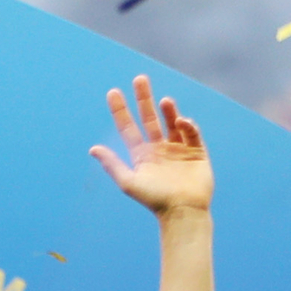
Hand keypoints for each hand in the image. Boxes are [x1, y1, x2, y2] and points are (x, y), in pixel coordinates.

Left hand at [88, 74, 212, 220]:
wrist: (183, 212)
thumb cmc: (154, 200)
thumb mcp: (129, 182)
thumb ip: (112, 164)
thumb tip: (93, 148)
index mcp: (141, 155)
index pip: (128, 128)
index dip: (120, 110)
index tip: (113, 92)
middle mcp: (159, 149)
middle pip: (150, 118)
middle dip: (144, 99)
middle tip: (140, 78)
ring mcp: (178, 150)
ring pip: (171, 122)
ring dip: (168, 110)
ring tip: (165, 101)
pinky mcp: (197, 152)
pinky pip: (192, 133)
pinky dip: (187, 125)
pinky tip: (182, 123)